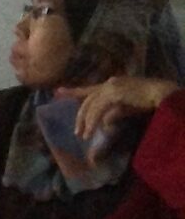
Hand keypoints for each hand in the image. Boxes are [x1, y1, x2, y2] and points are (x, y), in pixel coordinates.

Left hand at [63, 74, 179, 141]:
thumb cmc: (148, 101)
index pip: (89, 89)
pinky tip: (90, 132)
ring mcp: (111, 87)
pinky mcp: (113, 94)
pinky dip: (92, 122)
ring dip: (86, 122)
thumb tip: (104, 124)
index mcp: (112, 83)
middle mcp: (109, 83)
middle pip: (87, 99)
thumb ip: (113, 113)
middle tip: (76, 131)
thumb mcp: (127, 107)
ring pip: (91, 106)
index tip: (58, 92)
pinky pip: (97, 110)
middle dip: (80, 116)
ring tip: (83, 136)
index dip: (73, 91)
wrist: (161, 94)